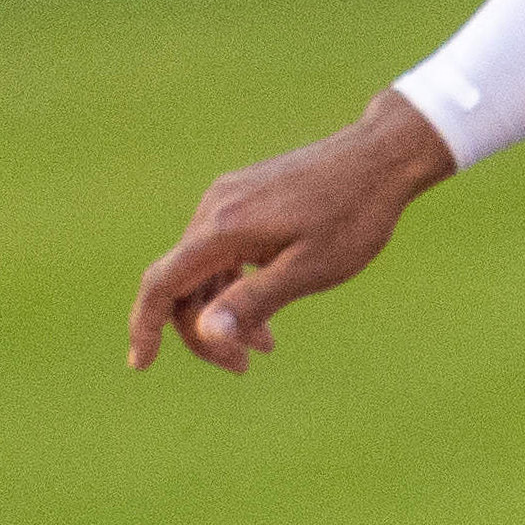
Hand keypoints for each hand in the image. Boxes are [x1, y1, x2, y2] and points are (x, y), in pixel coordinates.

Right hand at [127, 89, 457, 374]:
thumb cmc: (354, 216)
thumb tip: (204, 334)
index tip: (142, 365)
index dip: (145, 326)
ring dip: (224, 310)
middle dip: (203, 330)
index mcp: (223, 229)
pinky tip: (267, 305)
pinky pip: (222, 248)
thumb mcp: (309, 270)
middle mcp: (214, 208)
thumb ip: (253, 302)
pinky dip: (236, 282)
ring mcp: (227, 198)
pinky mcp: (245, 195)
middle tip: (242, 367)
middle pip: (182, 282)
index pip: (161, 284)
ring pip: (204, 267)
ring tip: (265, 346)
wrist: (382, 157)